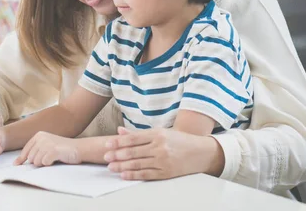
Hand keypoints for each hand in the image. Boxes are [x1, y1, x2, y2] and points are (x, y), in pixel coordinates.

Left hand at [14, 131, 80, 166]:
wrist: (79, 148)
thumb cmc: (62, 149)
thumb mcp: (46, 146)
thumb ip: (34, 151)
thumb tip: (17, 162)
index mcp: (38, 135)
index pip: (25, 150)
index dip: (21, 159)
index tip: (16, 165)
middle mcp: (41, 138)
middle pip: (31, 158)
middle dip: (37, 162)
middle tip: (48, 159)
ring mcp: (47, 143)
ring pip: (37, 161)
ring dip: (44, 163)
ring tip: (53, 158)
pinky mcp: (53, 150)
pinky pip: (44, 163)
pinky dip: (49, 164)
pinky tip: (56, 159)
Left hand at [103, 127, 224, 180]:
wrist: (200, 152)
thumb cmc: (178, 140)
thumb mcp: (160, 132)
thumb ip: (138, 133)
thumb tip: (120, 131)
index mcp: (157, 134)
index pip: (133, 138)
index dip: (118, 142)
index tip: (107, 144)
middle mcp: (160, 147)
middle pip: (134, 151)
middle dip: (117, 155)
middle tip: (105, 157)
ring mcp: (163, 160)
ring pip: (138, 164)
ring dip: (122, 166)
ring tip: (111, 167)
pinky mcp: (166, 172)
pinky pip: (146, 174)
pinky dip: (134, 175)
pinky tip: (124, 175)